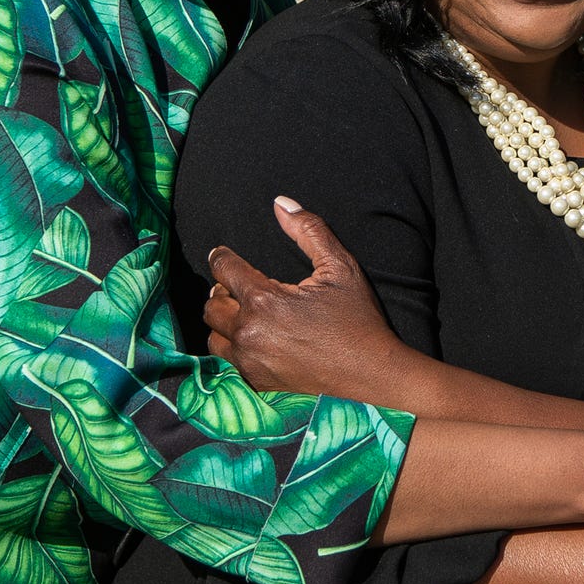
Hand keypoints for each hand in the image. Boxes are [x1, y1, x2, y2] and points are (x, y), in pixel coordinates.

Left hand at [204, 198, 413, 397]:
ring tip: (242, 312)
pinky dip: (234, 346)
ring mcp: (250, 361)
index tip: (222, 254)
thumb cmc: (358, 318)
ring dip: (224, 320)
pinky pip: (228, 360)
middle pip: (212, 304)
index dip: (222, 257)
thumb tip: (280, 203)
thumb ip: (308, 230)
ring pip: (214, 335)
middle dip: (222, 290)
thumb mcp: (340, 266)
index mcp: (263, 300)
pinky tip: (253, 338)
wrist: (371, 373)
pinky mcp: (257, 381)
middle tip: (237, 286)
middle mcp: (249, 332)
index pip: (224, 269)